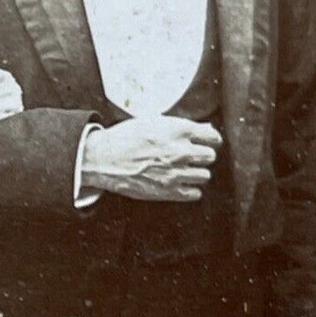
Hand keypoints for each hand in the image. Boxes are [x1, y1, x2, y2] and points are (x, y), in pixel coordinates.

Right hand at [80, 116, 221, 202]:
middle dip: (202, 155)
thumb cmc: (125, 138)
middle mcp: (179, 151)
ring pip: (205, 175)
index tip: (206, 142)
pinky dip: (190, 189)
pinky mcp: (168, 191)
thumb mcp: (152, 122)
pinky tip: (179, 182)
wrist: (103, 159)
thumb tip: (206, 129)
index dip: (210, 139)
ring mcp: (175, 173)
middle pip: (210, 156)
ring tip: (183, 170)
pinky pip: (195, 193)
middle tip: (191, 156)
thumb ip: (181, 127)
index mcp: (177, 131)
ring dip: (196, 172)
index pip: (212, 137)